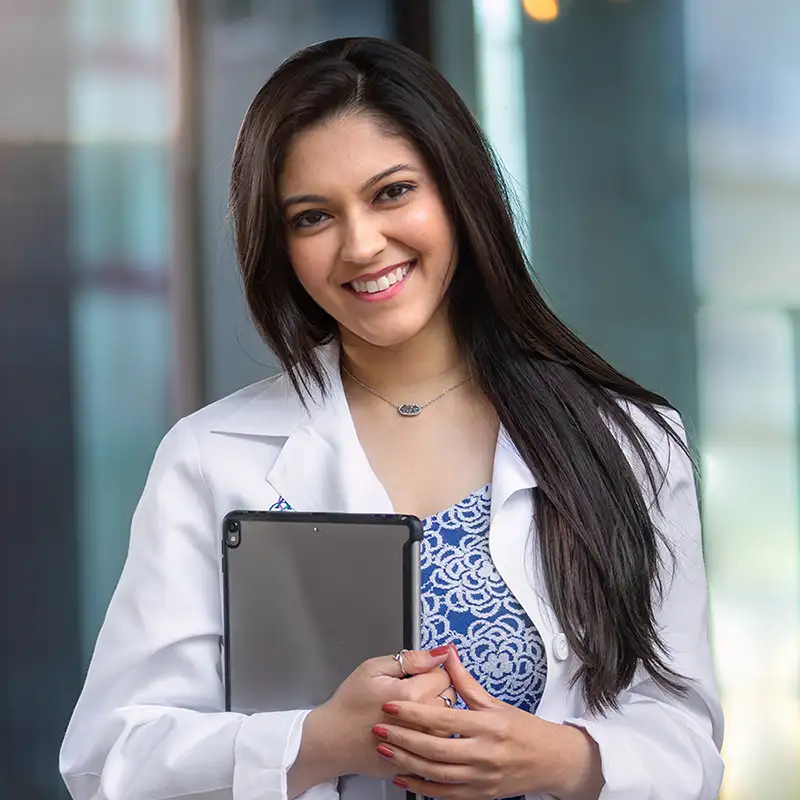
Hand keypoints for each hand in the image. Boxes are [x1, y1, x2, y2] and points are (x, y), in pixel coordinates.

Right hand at [308, 648, 456, 781]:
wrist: (332, 740)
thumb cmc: (349, 703)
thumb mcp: (373, 668)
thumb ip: (411, 659)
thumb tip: (440, 652)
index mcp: (412, 695)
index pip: (444, 675)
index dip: (430, 671)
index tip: (414, 676)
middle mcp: (422, 723)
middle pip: (450, 697)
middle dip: (435, 690)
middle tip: (411, 692)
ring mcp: (421, 746)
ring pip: (448, 721)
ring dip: (435, 713)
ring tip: (411, 710)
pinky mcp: (418, 761)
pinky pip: (437, 743)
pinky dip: (428, 734)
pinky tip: (410, 729)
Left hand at [371, 646, 603, 799]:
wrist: (551, 762)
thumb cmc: (524, 730)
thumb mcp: (496, 702)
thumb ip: (466, 682)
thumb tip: (447, 655)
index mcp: (488, 726)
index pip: (443, 718)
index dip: (413, 712)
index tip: (391, 705)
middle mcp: (484, 754)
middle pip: (434, 748)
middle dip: (402, 737)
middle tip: (379, 727)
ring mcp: (481, 778)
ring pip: (435, 773)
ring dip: (406, 762)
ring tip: (385, 749)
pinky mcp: (479, 795)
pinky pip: (444, 794)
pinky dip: (421, 786)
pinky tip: (403, 777)